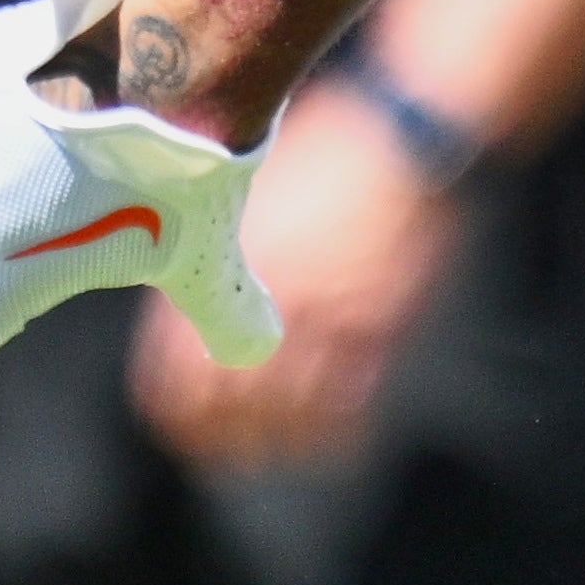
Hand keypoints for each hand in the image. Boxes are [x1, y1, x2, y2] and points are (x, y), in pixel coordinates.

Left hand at [129, 81, 462, 467]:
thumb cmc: (329, 148)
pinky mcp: (379, 324)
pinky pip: (349, 402)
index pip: (176, 373)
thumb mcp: (256, 189)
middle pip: (229, 405)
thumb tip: (196, 290)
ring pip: (288, 412)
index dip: (179, 413)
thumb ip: (224, 248)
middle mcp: (266, 297)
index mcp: (225, 262)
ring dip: (283, 440)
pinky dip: (339, 430)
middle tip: (232, 451)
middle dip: (226, 437)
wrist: (407, 132)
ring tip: (284, 450)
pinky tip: (337, 439)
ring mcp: (325, 315)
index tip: (184, 428)